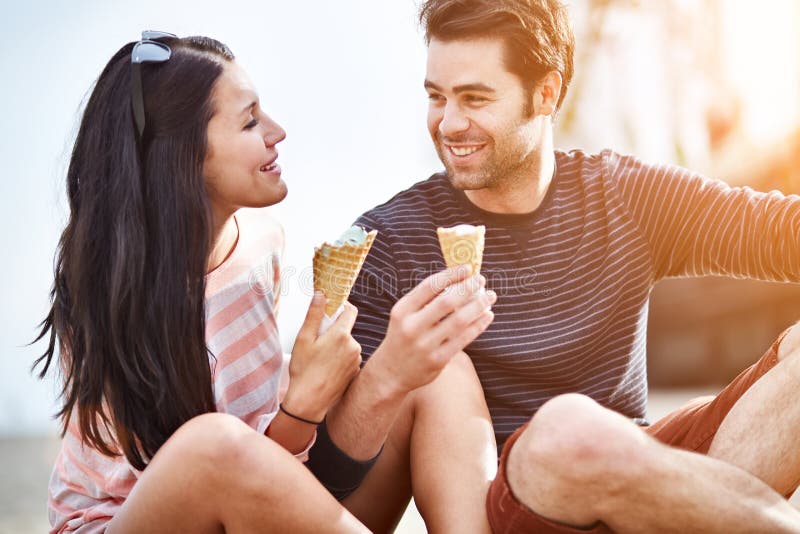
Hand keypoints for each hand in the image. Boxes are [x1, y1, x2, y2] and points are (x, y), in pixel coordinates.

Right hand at [283, 293, 361, 421]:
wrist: (309, 401)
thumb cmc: (304, 371)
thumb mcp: (304, 339)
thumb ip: (313, 315)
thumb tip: (320, 295)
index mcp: (341, 335)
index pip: (350, 310)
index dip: (340, 306)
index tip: (330, 309)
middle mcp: (354, 346)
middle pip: (346, 328)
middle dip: (334, 330)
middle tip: (317, 339)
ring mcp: (356, 360)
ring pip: (347, 344)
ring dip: (337, 345)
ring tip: (320, 357)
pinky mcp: (355, 372)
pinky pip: (349, 358)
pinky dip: (340, 358)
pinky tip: (326, 368)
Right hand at [369, 265, 495, 394]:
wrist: (391, 372)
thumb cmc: (403, 336)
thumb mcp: (404, 315)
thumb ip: (425, 300)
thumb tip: (457, 280)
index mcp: (402, 310)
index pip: (430, 286)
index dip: (451, 275)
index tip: (467, 268)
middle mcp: (412, 327)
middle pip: (446, 302)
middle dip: (468, 288)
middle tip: (481, 280)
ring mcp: (425, 345)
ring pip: (459, 321)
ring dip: (478, 305)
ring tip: (490, 296)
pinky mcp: (437, 360)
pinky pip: (463, 339)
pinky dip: (478, 325)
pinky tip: (487, 315)